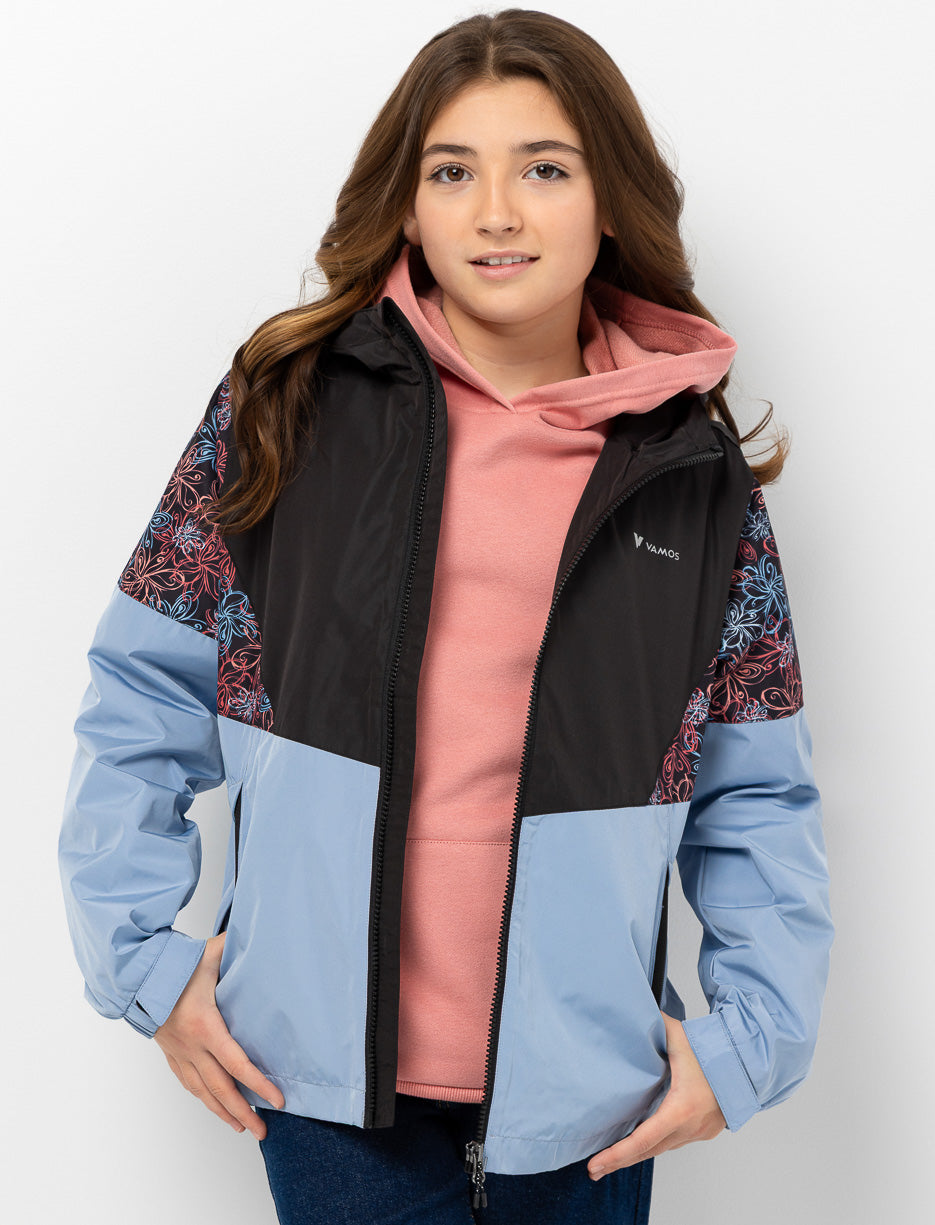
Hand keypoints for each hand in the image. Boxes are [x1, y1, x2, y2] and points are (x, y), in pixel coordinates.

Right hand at [153, 932, 285, 1139]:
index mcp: (205, 1026)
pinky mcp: (170, 1052)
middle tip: (263, 1131)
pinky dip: (203, 1098)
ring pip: (203, 1091)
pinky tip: (213, 1105)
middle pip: (221, 1088)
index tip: (278, 1100)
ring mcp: (178, 1052)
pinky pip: (187, 1082)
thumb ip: (237, 947)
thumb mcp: (212, 953)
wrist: (136, 976)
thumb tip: (264, 935)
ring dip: (223, 1111)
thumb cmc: (176, 964)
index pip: (237, 1063)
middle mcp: (191, 1046)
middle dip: (244, 1112)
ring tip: (242, 1127)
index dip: (259, 1085)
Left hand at [587, 1012, 725, 1178]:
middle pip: (648, 1151)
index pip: (642, 1140)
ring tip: (612, 1157)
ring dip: (638, 1153)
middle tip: (594, 1168)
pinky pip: (675, 1141)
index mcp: (681, 1108)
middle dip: (619, 1161)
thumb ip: (652, 1024)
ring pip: (662, 1148)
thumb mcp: (677, 1035)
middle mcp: (690, 1127)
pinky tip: (642, 1141)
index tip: (595, 1165)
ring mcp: (699, 1131)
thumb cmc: (715, 1050)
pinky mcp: (705, 1130)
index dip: (616, 1155)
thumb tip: (629, 1011)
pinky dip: (656, 1143)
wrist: (750, 1063)